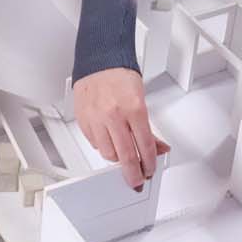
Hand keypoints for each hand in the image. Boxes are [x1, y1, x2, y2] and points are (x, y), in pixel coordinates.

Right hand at [73, 68, 170, 189]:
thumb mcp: (142, 99)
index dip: (149, 164)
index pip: (144, 146)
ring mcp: (96, 119)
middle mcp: (113, 115)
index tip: (150, 170)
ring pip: (108, 154)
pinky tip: (110, 142)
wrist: (99, 60)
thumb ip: (148, 128)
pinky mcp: (83, 121)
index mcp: (133, 109)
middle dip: (133, 173)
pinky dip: (103, 146)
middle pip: (126, 156)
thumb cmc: (121, 75)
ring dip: (118, 159)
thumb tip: (157, 147)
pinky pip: (95, 144)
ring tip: (124, 157)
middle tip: (137, 180)